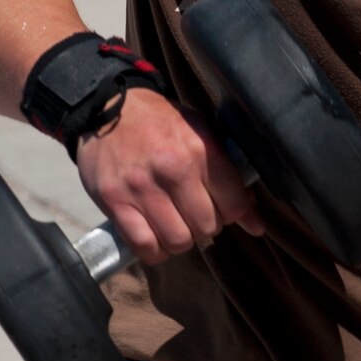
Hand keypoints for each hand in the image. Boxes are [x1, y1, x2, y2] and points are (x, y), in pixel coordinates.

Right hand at [76, 88, 262, 265]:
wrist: (107, 109)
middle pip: (207, 227)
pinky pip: (144, 245)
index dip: (238, 215)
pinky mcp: (114, 201)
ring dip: (181, 241)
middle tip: (198, 216)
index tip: (232, 214)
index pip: (234, 204)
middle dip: (208, 227)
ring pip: (177, 241)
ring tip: (176, 227)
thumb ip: (228, 173)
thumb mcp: (200, 131)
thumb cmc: (160, 122)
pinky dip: (154, 251)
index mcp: (200, 149)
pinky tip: (156, 239)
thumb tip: (254, 221)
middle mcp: (172, 169)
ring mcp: (141, 187)